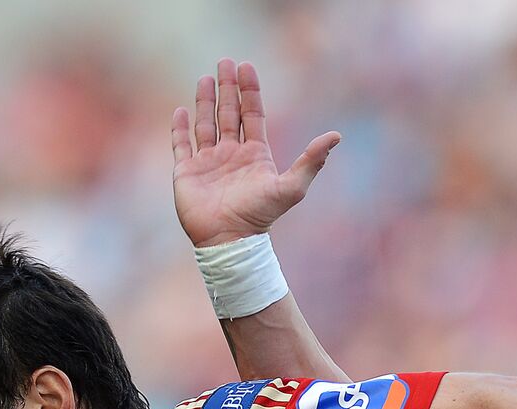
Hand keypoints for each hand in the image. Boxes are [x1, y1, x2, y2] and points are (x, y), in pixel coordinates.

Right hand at [171, 58, 340, 246]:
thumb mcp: (291, 187)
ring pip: (205, 124)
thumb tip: (336, 136)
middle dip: (228, 88)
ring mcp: (208, 162)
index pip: (252, 115)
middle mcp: (232, 154)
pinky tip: (181, 110)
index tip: (247, 67)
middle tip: (225, 61)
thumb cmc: (260, 215)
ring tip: (205, 78)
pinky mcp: (187, 172)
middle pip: (229, 114)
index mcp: (255, 155)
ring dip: (205, 101)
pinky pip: (182, 145)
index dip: (250, 92)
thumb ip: (311, 161)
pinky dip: (180, 128)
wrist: (230, 239)